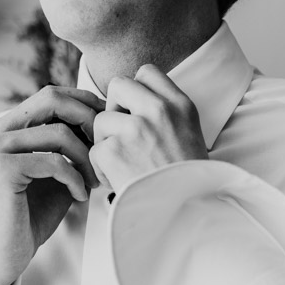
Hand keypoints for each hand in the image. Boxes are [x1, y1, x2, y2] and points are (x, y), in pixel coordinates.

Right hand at [0, 86, 104, 284]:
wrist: (4, 254)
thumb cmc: (31, 215)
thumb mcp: (56, 172)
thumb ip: (70, 144)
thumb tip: (102, 119)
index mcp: (7, 127)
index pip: (51, 95)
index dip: (84, 103)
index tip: (107, 126)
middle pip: (52, 99)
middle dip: (87, 119)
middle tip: (106, 145)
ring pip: (58, 132)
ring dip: (86, 156)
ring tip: (94, 180)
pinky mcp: (2, 169)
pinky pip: (54, 162)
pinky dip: (75, 178)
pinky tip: (80, 196)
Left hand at [89, 64, 207, 192]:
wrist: (189, 212)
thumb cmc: (187, 180)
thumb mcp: (189, 134)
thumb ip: (165, 113)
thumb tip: (130, 104)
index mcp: (180, 105)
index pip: (147, 72)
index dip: (135, 91)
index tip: (135, 111)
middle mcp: (159, 110)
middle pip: (118, 85)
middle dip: (114, 108)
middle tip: (121, 134)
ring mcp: (136, 128)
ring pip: (101, 119)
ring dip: (106, 142)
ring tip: (123, 164)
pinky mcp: (115, 150)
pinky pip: (95, 150)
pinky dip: (101, 169)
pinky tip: (118, 180)